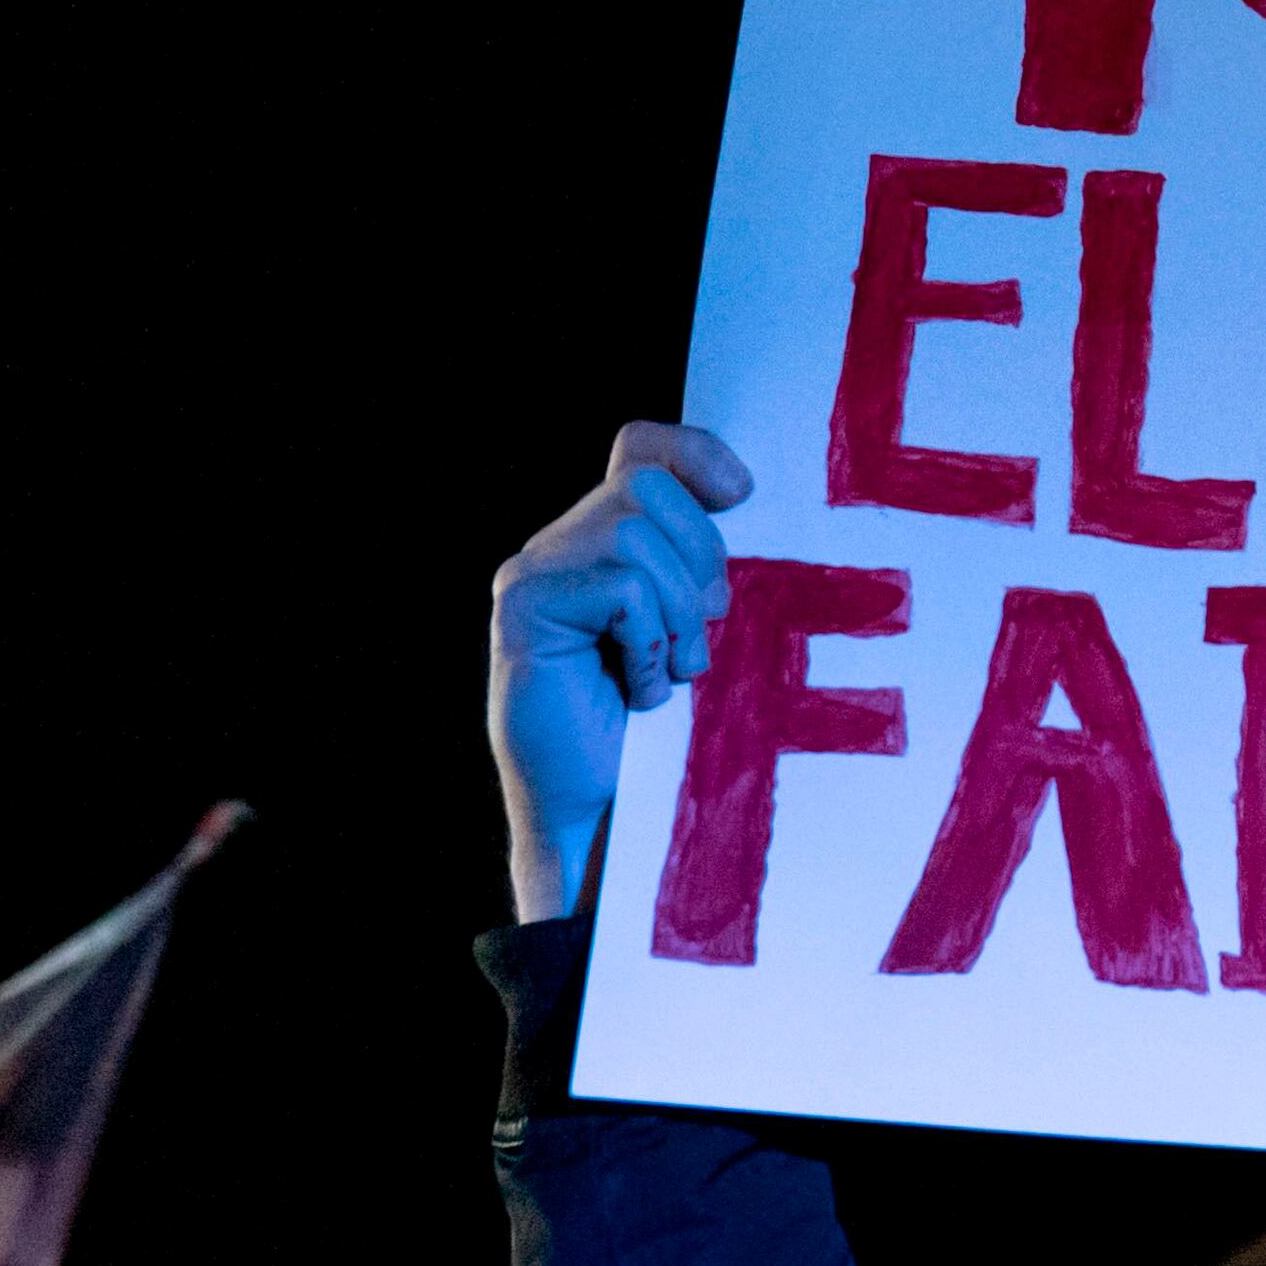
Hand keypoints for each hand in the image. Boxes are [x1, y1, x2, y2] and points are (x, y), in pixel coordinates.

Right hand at [489, 421, 754, 919]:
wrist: (600, 815)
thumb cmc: (653, 732)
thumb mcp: (692, 632)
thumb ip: (697, 566)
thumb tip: (736, 492)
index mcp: (600, 543)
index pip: (641, 450)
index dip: (693, 451)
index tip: (742, 492)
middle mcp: (557, 548)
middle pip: (651, 489)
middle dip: (701, 562)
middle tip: (695, 640)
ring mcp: (531, 575)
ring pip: (636, 537)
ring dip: (675, 617)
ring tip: (665, 674)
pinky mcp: (522, 610)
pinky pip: (621, 588)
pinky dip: (646, 644)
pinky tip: (634, 690)